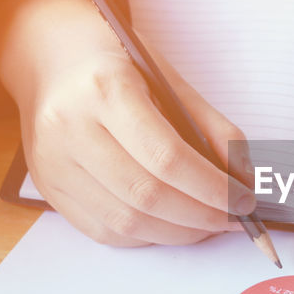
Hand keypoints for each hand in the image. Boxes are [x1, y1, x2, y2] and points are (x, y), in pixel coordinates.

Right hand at [0, 0, 255, 245]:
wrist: (49, 57)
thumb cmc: (116, 64)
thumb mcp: (169, 79)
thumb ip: (212, 128)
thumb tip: (244, 180)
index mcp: (105, 89)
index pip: (167, 157)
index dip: (212, 188)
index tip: (244, 200)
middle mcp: (70, 128)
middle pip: (146, 196)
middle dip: (200, 217)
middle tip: (233, 219)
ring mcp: (53, 164)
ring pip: (126, 222)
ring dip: (178, 233)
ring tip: (208, 224)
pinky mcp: (50, 190)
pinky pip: (106, 230)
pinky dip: (148, 236)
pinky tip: (172, 224)